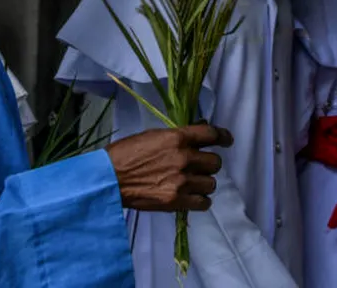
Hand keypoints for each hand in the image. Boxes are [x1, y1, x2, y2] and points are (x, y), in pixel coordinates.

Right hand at [106, 124, 233, 212]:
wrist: (109, 178)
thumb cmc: (126, 154)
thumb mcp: (152, 136)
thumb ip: (177, 137)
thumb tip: (198, 134)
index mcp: (177, 138)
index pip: (211, 134)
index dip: (223, 137)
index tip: (227, 140)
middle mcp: (184, 158)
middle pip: (215, 162)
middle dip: (208, 164)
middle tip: (198, 167)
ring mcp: (182, 181)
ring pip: (211, 183)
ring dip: (204, 183)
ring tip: (192, 183)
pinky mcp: (177, 201)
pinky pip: (204, 202)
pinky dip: (201, 200)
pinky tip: (192, 197)